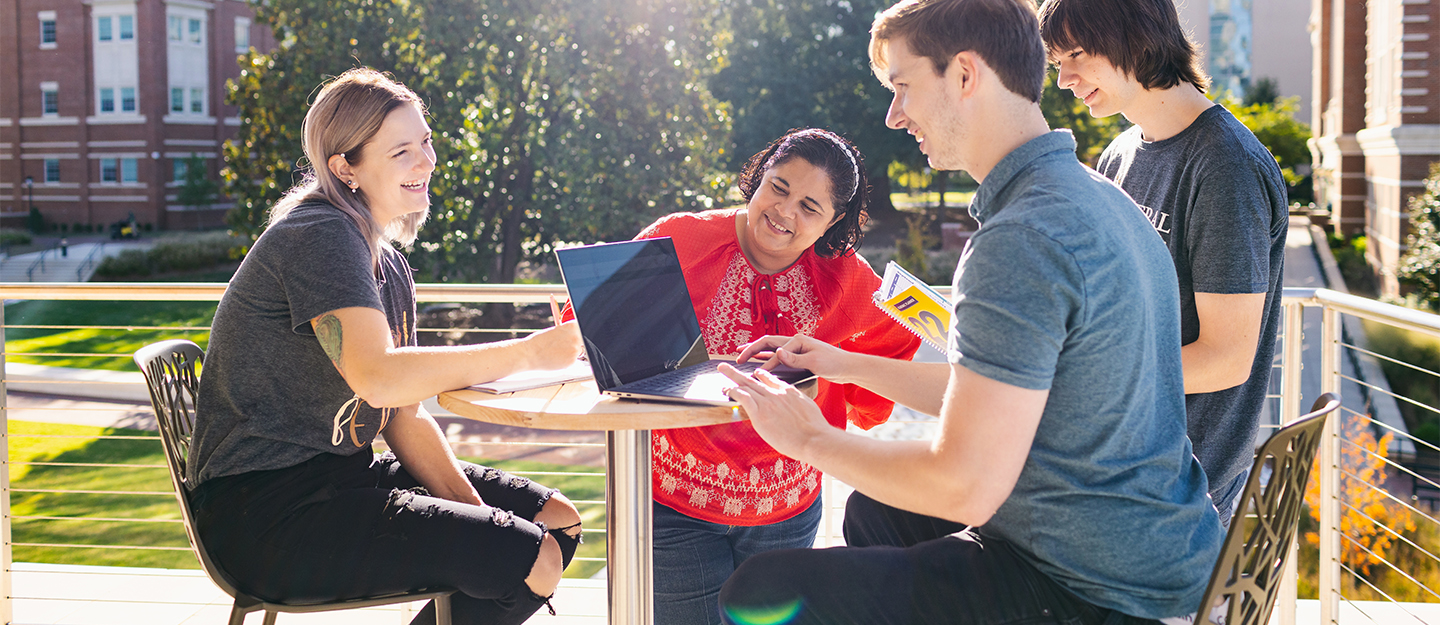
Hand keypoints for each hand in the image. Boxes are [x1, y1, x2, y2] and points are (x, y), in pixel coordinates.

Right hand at [523, 321, 583, 370]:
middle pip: (584, 341)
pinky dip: (567, 360)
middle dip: (578, 344)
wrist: (530, 353)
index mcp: (572, 326)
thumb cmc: (539, 342)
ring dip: (572, 352)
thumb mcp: (556, 331)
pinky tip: (556, 358)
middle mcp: (576, 337)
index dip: (580, 334)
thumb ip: (568, 332)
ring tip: (557, 352)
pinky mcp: (572, 361)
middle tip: (565, 346)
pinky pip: (573, 361)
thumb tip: (577, 336)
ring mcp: (575, 349)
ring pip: (579, 351)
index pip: (584, 329)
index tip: (577, 337)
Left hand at [718, 364, 828, 458]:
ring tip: (721, 370)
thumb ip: (797, 402)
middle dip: (738, 372)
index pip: (771, 380)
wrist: (814, 439)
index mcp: (789, 391)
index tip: (755, 373)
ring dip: (732, 377)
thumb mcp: (808, 407)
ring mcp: (768, 402)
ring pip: (746, 385)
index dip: (761, 375)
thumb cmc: (815, 429)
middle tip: (726, 366)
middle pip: (754, 379)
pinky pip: (743, 397)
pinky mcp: (760, 413)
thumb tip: (794, 406)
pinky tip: (726, 389)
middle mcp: (777, 393)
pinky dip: (733, 391)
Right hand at [736, 334, 852, 383]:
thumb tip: (778, 354)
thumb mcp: (814, 362)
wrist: (847, 367)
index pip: (774, 350)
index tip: (754, 374)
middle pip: (767, 344)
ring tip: (742, 356)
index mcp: (797, 340)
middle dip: (751, 349)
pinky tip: (758, 363)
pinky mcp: (798, 358)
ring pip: (771, 350)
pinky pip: (778, 358)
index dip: (763, 362)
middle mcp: (795, 342)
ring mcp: (796, 350)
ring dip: (756, 352)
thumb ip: (795, 359)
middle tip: (737, 357)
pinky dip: (766, 359)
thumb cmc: (834, 363)